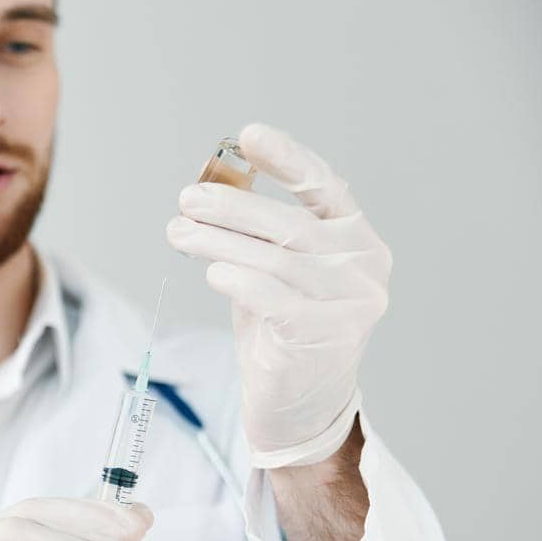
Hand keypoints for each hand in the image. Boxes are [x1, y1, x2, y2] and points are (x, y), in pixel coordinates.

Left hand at [165, 122, 390, 467]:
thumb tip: (211, 187)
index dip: (288, 159)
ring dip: (217, 242)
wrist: (299, 405)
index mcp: (358, 239)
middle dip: (231, 206)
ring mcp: (349, 304)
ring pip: (273, 260)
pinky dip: (238, 280)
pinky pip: (272, 298)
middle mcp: (364, 267)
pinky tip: (211, 271)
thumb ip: (258, 234)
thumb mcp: (276, 271)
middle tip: (186, 199)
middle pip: (289, 224)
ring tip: (178, 232)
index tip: (249, 135)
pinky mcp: (322, 337)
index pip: (326, 187)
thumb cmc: (284, 329)